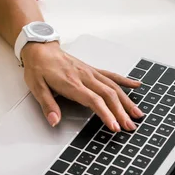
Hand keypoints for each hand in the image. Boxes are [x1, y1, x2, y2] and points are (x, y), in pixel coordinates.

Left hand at [21, 41, 143, 130]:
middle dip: (121, 112)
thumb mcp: (37, 88)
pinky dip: (125, 81)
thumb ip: (48, 105)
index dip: (106, 114)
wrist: (40, 48)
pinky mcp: (92, 70)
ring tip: (137, 114)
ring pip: (114, 87)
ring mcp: (90, 73)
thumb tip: (54, 121)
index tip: (114, 126)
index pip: (94, 101)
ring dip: (127, 101)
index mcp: (72, 84)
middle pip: (108, 95)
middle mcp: (85, 77)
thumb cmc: (38, 68)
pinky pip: (111, 75)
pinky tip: (136, 86)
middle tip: (130, 126)